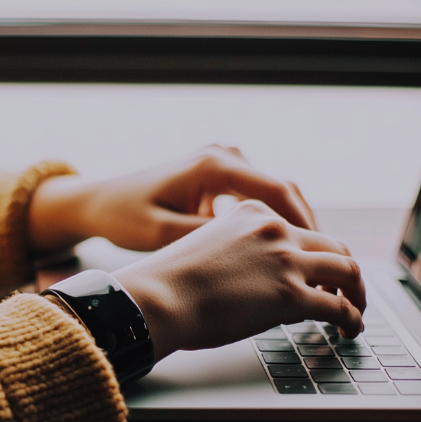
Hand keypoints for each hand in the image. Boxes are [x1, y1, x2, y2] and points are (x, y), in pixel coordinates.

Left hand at [28, 146, 316, 252]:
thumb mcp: (165, 234)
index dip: (304, 226)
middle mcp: (223, 157)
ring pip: (272, 193)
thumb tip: (258, 254)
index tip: (321, 256)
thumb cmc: (124, 217)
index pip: (278, 191)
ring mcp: (220, 163)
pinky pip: (255, 196)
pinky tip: (275, 251)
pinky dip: (269, 221)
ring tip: (305, 262)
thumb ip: (211, 239)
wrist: (98, 202)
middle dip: (305, 228)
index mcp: (214, 165)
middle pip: (283, 190)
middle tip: (322, 265)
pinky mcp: (215, 176)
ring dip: (289, 224)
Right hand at [111, 200, 364, 360]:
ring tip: (355, 313)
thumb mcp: (207, 247)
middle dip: (345, 271)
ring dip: (357, 294)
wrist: (157, 297)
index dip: (314, 255)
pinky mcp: (292, 295)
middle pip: (332, 246)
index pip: (298, 230)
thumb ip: (238, 253)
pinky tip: (349, 330)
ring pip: (347, 271)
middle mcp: (274, 229)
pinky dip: (352, 319)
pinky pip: (339, 306)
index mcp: (251, 214)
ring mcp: (286, 260)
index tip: (317, 273)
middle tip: (347, 292)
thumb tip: (250, 279)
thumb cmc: (168, 281)